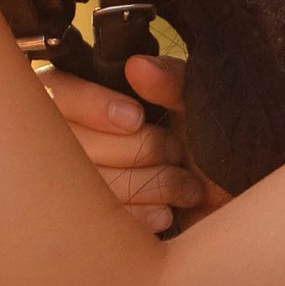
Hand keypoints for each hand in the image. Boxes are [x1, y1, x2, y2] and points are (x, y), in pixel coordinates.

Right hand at [40, 53, 231, 233]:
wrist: (223, 193)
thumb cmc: (202, 137)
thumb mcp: (193, 100)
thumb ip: (169, 78)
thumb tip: (137, 66)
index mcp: (86, 94)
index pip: (61, 93)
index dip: (93, 106)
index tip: (135, 119)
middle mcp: (67, 134)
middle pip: (75, 143)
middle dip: (137, 149)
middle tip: (176, 151)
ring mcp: (73, 181)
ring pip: (89, 184)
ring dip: (147, 183)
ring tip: (184, 185)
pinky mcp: (89, 220)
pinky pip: (98, 219)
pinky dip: (138, 214)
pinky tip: (166, 212)